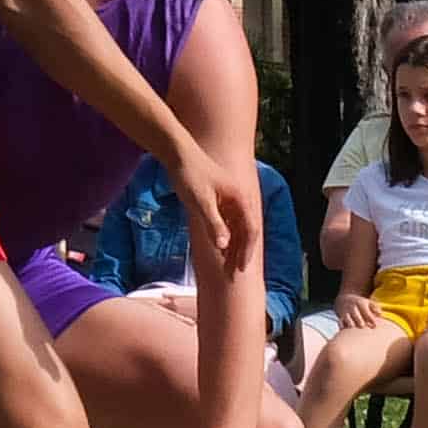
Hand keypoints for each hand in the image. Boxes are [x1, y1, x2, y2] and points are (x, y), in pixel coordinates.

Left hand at [176, 151, 262, 317]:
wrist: (177, 154)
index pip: (251, 230)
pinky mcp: (219, 198)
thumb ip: (214, 224)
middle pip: (246, 230)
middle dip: (241, 252)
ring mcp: (230, 198)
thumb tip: (226, 246)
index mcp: (240, 198)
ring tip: (228, 265)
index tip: (240, 269)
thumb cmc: (190, 176)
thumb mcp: (200, 202)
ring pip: (237, 227)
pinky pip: (228, 221)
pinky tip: (219, 248)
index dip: (247, 251)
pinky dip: (226, 236)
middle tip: (234, 273)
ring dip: (234, 246)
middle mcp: (239, 198)